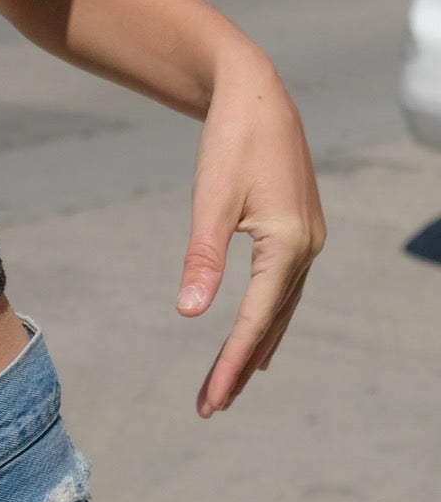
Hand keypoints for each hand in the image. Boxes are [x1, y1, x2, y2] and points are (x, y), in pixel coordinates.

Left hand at [178, 46, 324, 416]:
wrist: (257, 94)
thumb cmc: (230, 142)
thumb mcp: (210, 201)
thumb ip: (203, 259)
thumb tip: (191, 313)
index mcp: (288, 244)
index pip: (255, 319)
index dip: (230, 363)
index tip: (211, 399)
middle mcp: (307, 248)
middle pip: (271, 323)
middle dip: (239, 366)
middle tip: (210, 407)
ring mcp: (309, 240)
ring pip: (281, 309)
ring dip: (254, 347)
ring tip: (230, 386)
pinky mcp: (301, 231)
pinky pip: (285, 289)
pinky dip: (269, 319)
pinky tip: (256, 340)